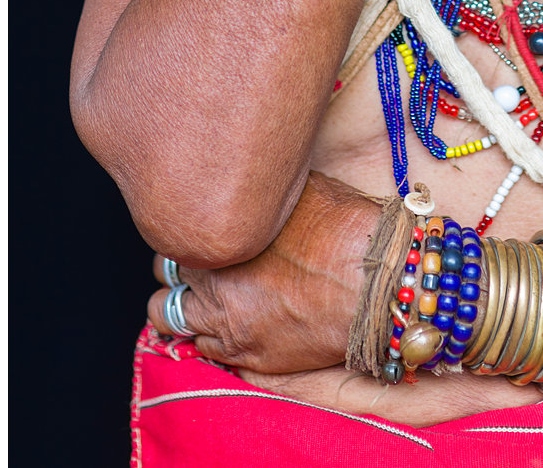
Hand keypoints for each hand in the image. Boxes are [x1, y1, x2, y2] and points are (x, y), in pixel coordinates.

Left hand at [147, 172, 379, 375]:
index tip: (198, 234)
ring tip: (199, 299)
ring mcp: (227, 325)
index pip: (172, 235)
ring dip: (182, 307)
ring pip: (169, 318)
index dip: (185, 234)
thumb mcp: (294, 190)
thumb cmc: (344, 229)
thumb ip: (259, 197)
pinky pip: (206, 351)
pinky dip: (208, 337)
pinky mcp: (251, 358)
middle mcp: (210, 282)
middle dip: (177, 270)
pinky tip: (221, 325)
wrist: (378, 284)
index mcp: (216, 237)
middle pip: (164, 276)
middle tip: (196, 266)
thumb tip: (253, 184)